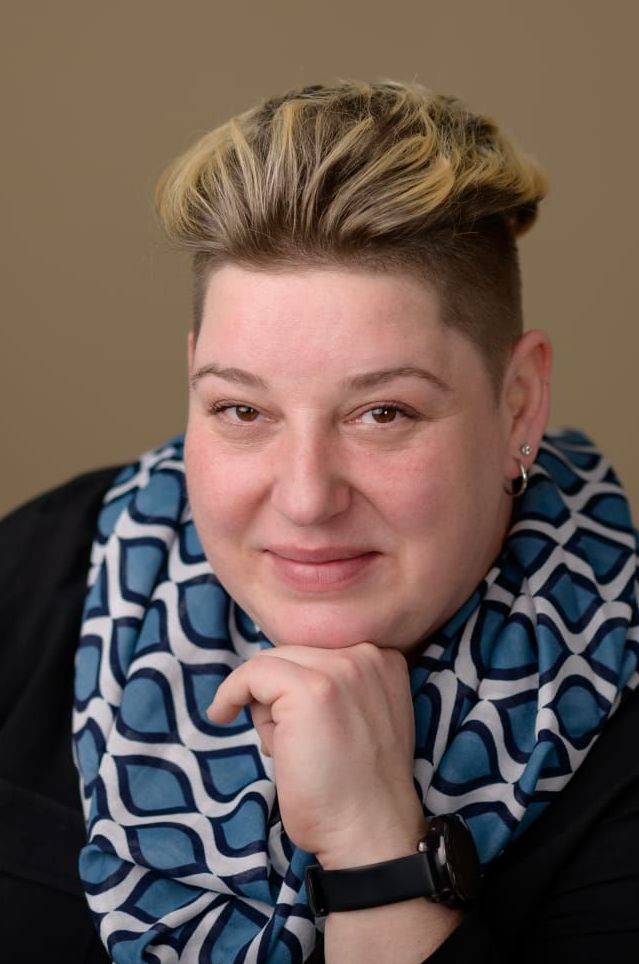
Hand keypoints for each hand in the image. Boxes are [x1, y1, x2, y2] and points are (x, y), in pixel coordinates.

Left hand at [207, 642, 426, 867]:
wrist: (369, 833)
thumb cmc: (355, 789)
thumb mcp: (356, 718)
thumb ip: (331, 689)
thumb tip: (269, 678)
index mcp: (383, 660)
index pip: (318, 653)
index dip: (293, 687)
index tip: (285, 719)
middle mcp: (368, 655)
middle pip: (293, 654)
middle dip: (278, 694)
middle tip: (286, 744)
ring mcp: (341, 669)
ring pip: (272, 663)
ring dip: (264, 703)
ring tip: (284, 749)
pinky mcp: (311, 689)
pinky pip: (252, 673)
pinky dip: (231, 692)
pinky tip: (222, 714)